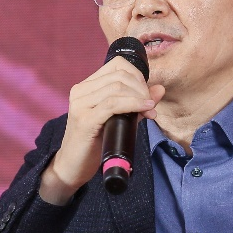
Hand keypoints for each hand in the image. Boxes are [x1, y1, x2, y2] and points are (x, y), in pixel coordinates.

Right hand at [39, 53, 165, 203]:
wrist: (73, 167)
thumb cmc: (95, 143)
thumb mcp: (118, 119)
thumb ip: (137, 103)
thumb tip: (159, 89)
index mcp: (86, 86)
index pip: (117, 65)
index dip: (137, 76)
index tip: (147, 94)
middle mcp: (80, 91)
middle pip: (120, 75)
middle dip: (141, 88)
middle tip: (150, 105)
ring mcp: (80, 104)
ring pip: (117, 87)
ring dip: (139, 97)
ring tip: (149, 110)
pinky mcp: (85, 119)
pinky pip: (112, 104)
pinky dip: (133, 104)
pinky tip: (144, 110)